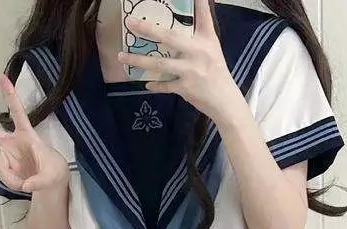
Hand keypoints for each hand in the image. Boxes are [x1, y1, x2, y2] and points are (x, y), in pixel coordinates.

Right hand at [0, 75, 68, 194]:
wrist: (51, 182)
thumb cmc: (54, 171)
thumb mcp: (54, 176)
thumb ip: (40, 181)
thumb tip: (25, 186)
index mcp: (26, 135)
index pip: (18, 113)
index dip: (10, 96)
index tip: (2, 77)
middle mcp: (12, 143)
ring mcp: (7, 155)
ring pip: (1, 169)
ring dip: (13, 180)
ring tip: (28, 183)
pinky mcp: (5, 168)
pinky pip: (3, 178)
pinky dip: (13, 184)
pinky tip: (23, 184)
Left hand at [119, 0, 244, 123]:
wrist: (225, 100)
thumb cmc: (216, 71)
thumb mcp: (212, 47)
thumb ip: (201, 29)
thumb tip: (195, 8)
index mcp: (206, 39)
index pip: (202, 15)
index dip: (197, 2)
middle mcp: (198, 52)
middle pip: (168, 37)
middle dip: (147, 29)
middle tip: (130, 23)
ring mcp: (191, 71)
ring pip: (160, 63)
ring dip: (138, 61)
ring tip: (122, 57)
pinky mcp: (186, 88)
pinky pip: (165, 85)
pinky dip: (155, 86)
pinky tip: (146, 84)